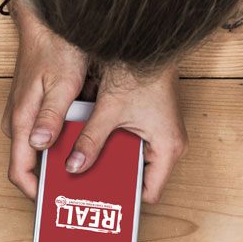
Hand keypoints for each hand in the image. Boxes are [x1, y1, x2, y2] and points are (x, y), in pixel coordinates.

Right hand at [2, 2, 90, 198]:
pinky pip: (45, 132)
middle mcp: (18, 120)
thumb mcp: (62, 83)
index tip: (54, 202)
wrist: (45, 20)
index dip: (34, 192)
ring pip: (40, 147)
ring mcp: (24, 112)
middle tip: (80, 187)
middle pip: (31, 162)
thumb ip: (51, 117)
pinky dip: (62, 139)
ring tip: (87, 165)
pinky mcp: (34, 105)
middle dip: (53, 177)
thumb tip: (39, 145)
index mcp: (21, 120)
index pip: (19, 171)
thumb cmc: (54, 48)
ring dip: (60, 156)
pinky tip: (84, 137)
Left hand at [65, 64, 186, 203]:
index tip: (100, 201)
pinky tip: (91, 141)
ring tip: (84, 164)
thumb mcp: (109, 111)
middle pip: (138, 176)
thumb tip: (74, 166)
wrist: (149, 40)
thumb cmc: (142, 72)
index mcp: (168, 148)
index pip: (148, 192)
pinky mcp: (151, 121)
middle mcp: (169, 144)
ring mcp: (160, 133)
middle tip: (85, 186)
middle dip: (112, 179)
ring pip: (131, 159)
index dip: (124, 198)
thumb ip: (90, 141)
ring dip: (110, 159)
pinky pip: (131, 142)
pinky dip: (113, 143)